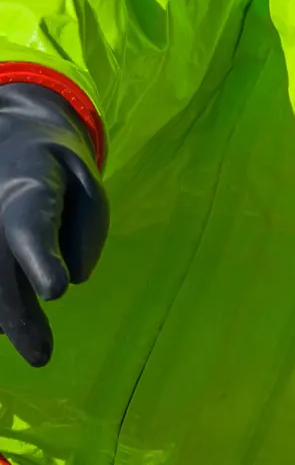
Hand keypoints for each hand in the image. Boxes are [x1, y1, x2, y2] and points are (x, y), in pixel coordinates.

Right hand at [0, 83, 108, 365]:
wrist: (8, 137)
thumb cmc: (56, 170)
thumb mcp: (85, 185)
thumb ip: (87, 229)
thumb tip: (74, 279)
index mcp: (27, 189)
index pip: (32, 226)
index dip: (42, 259)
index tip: (56, 289)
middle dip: (19, 316)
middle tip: (42, 355)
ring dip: (4, 318)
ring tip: (35, 348)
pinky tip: (8, 327)